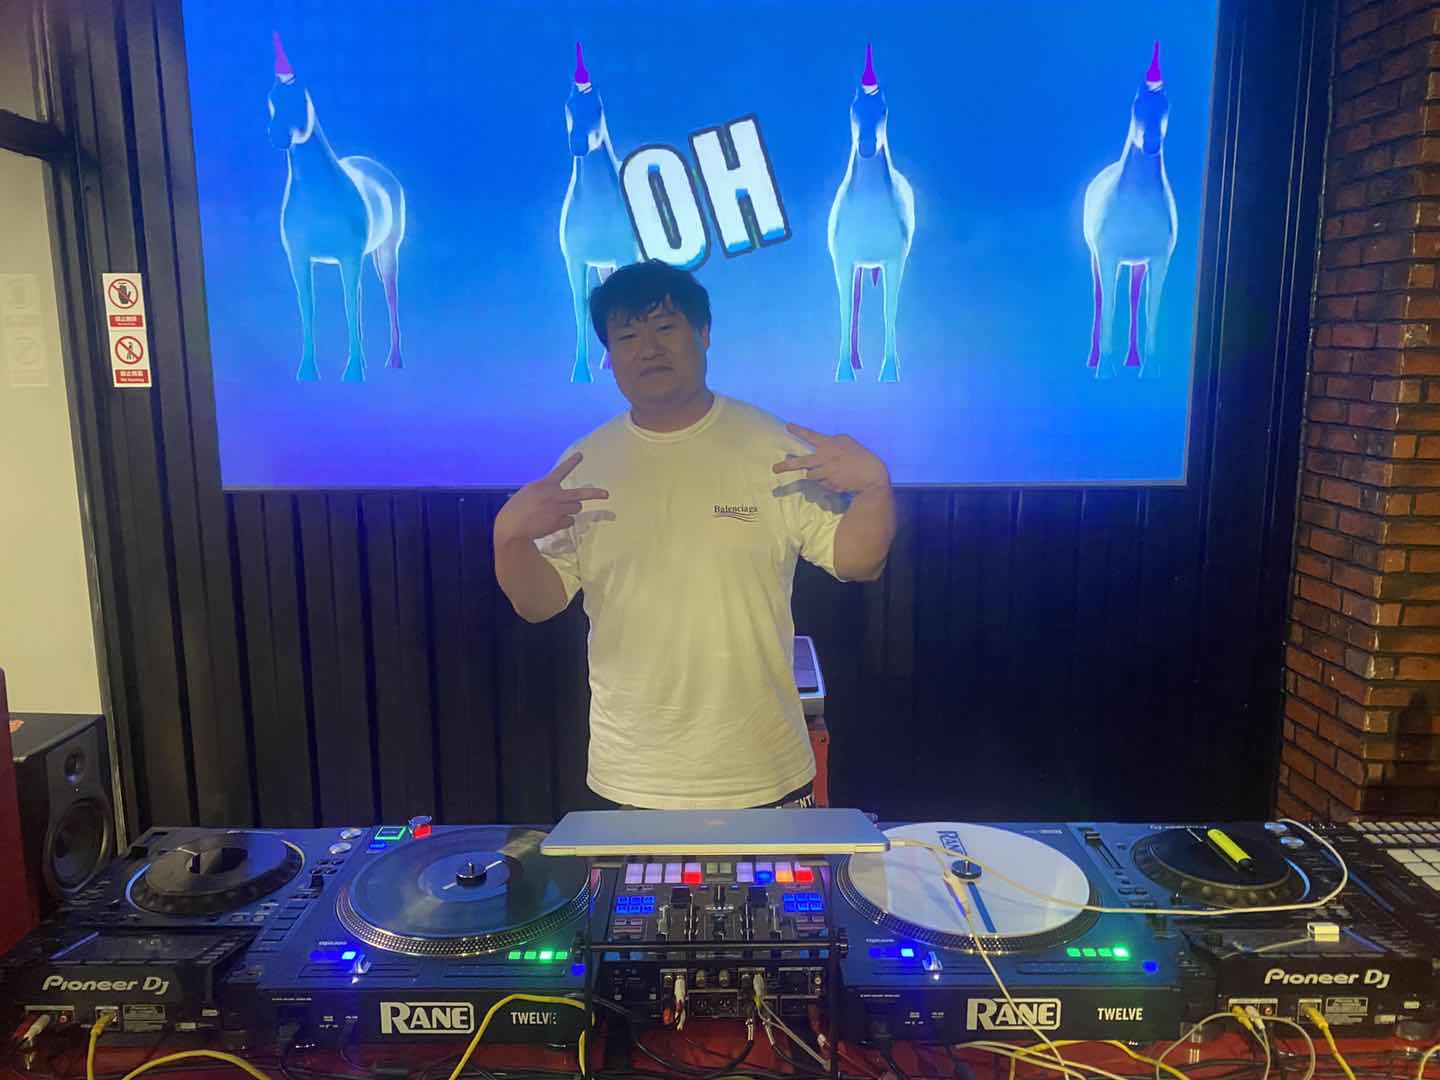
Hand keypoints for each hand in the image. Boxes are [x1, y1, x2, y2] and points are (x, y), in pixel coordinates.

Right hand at [495, 453, 608, 544]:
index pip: (560, 471)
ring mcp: (558, 509)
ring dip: (570, 510)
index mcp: (544, 485)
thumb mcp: (528, 493)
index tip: (580, 455)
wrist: (512, 527)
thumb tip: (557, 496)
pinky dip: (564, 522)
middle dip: (596, 494)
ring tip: (556, 513)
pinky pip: (570, 521)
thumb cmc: (516, 510)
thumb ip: (544, 491)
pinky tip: (551, 523)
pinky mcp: (558, 522)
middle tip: (606, 494)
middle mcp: (554, 495)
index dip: (572, 462)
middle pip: (580, 494)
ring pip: (576, 508)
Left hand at [773, 424, 889, 493]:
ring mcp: (825, 471)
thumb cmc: (861, 457)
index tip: (788, 426)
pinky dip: (827, 483)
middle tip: (774, 469)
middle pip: (800, 462)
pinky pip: (822, 484)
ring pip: (810, 475)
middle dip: (785, 466)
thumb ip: (833, 443)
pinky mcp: (828, 484)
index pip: (811, 435)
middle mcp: (824, 457)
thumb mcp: (848, 444)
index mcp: (830, 444)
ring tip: (831, 474)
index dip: (798, 430)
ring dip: (816, 476)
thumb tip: (820, 448)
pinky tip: (839, 481)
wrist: (872, 475)